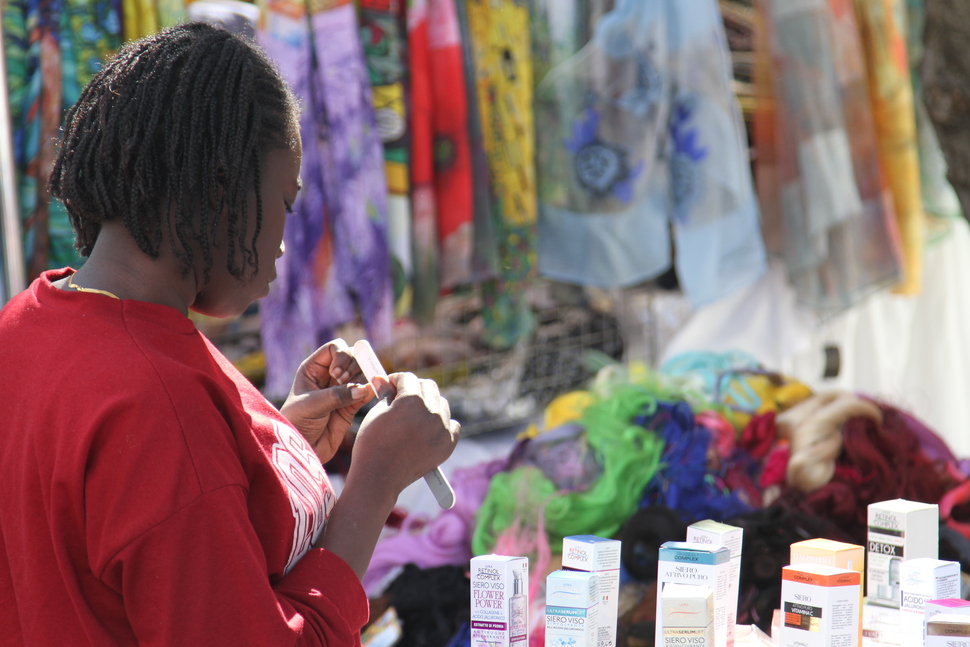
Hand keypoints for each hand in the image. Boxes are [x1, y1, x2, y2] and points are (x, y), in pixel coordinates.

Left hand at [280, 339, 373, 463]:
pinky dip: (370, 391)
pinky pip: (366, 392)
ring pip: (362, 374)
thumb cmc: (297, 423)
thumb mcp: (312, 405)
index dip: (341, 356)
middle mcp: (329, 377)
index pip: (334, 348)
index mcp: (313, 369)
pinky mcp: (352, 406)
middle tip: (344, 382)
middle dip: (354, 367)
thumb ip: (337, 395)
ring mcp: (342, 390)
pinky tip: (366, 395)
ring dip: (362, 379)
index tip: (336, 374)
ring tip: (353, 394)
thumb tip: (364, 388)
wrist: (301, 449)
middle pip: (352, 357)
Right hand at [350, 372, 460, 495]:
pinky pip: (452, 424)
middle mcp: (432, 412)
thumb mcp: (376, 413)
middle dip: (414, 388)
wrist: (380, 477)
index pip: (408, 378)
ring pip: (441, 404)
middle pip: (428, 387)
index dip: (397, 379)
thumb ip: (386, 394)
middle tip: (402, 397)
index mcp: (412, 401)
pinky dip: (442, 423)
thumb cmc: (373, 444)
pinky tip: (428, 428)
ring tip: (414, 415)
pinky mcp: (448, 444)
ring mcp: (442, 428)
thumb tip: (382, 379)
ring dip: (429, 404)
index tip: (391, 385)